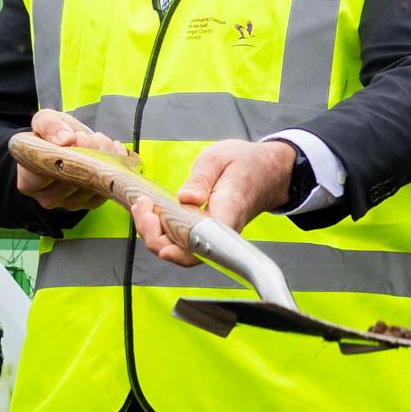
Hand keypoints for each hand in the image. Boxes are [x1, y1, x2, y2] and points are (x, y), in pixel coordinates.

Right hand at [11, 106, 113, 213]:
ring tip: (100, 140)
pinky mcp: (90, 203)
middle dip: (89, 153)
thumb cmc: (51, 135)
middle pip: (72, 180)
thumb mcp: (44, 120)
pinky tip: (112, 150)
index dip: (65, 153)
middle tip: (93, 136)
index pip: (47, 172)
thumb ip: (49, 125)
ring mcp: (69, 203)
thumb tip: (66, 139)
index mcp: (28, 181)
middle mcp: (46, 197)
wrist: (66, 145)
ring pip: (92, 185)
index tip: (76, 137)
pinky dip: (115, 167)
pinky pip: (107, 189)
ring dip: (104, 159)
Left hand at [145, 136, 298, 266]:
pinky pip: (181, 240)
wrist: (268, 171)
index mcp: (227, 211)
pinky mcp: (205, 231)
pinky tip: (151, 212)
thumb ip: (200, 178)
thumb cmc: (246, 164)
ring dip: (154, 232)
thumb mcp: (220, 159)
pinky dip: (160, 229)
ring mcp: (213, 234)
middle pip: (185, 252)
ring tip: (143, 205)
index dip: (180, 253)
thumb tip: (185, 198)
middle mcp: (221, 230)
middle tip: (142, 206)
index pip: (204, 243)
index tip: (162, 248)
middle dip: (154, 236)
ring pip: (179, 248)